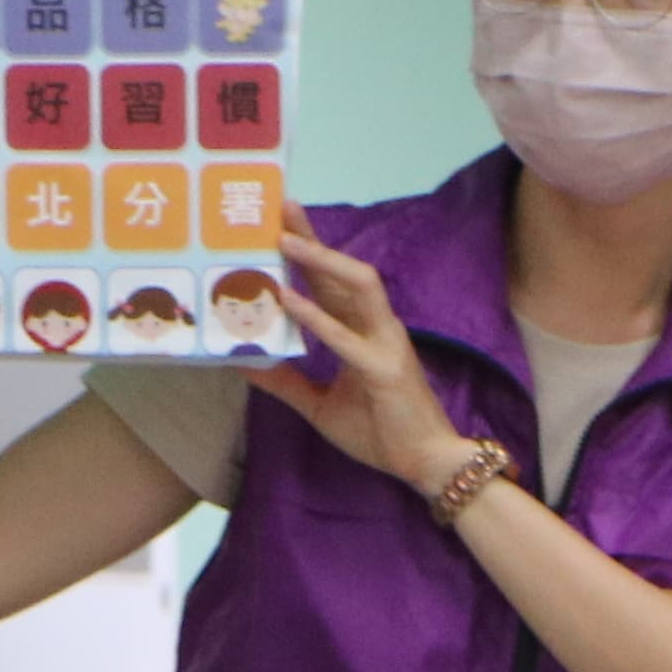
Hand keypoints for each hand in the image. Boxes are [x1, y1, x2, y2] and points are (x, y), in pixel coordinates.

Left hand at [245, 237, 478, 496]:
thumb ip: (287, 382)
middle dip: (312, 238)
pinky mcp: (384, 368)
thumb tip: (246, 364)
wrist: (426, 464)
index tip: (280, 223)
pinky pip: (346, 336)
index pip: (332, 282)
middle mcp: (376, 327)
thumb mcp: (319, 405)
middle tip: (281, 207)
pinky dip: (316, 316)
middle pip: (343, 271)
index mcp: (363, 332)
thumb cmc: (381, 433)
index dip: (310, 251)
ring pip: (356, 286)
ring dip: (320, 260)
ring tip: (284, 241)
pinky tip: (289, 300)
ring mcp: (384, 343)